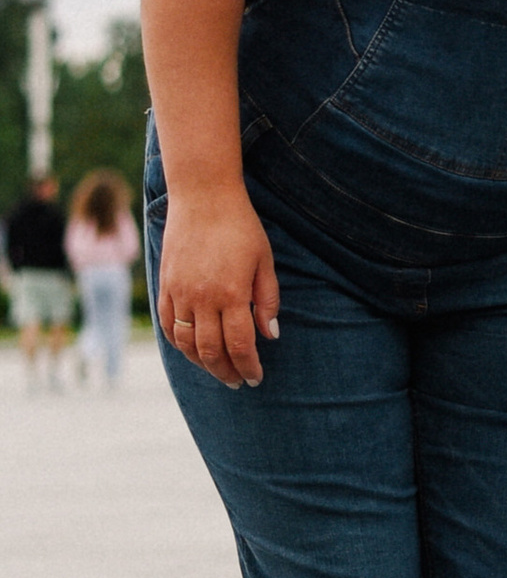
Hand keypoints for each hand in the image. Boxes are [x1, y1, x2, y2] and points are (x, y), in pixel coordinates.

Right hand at [157, 185, 281, 386]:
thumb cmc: (240, 226)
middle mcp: (202, 298)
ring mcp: (179, 292)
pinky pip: (167, 324)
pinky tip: (192, 349)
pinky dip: (180, 343)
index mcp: (231, 293)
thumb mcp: (264, 261)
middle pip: (211, 351)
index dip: (248, 366)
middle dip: (226, 371)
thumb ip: (267, 300)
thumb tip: (271, 335)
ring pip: (186, 343)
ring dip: (202, 363)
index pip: (240, 345)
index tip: (256, 377)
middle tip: (238, 381)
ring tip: (217, 370)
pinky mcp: (165, 285)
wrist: (202, 196)